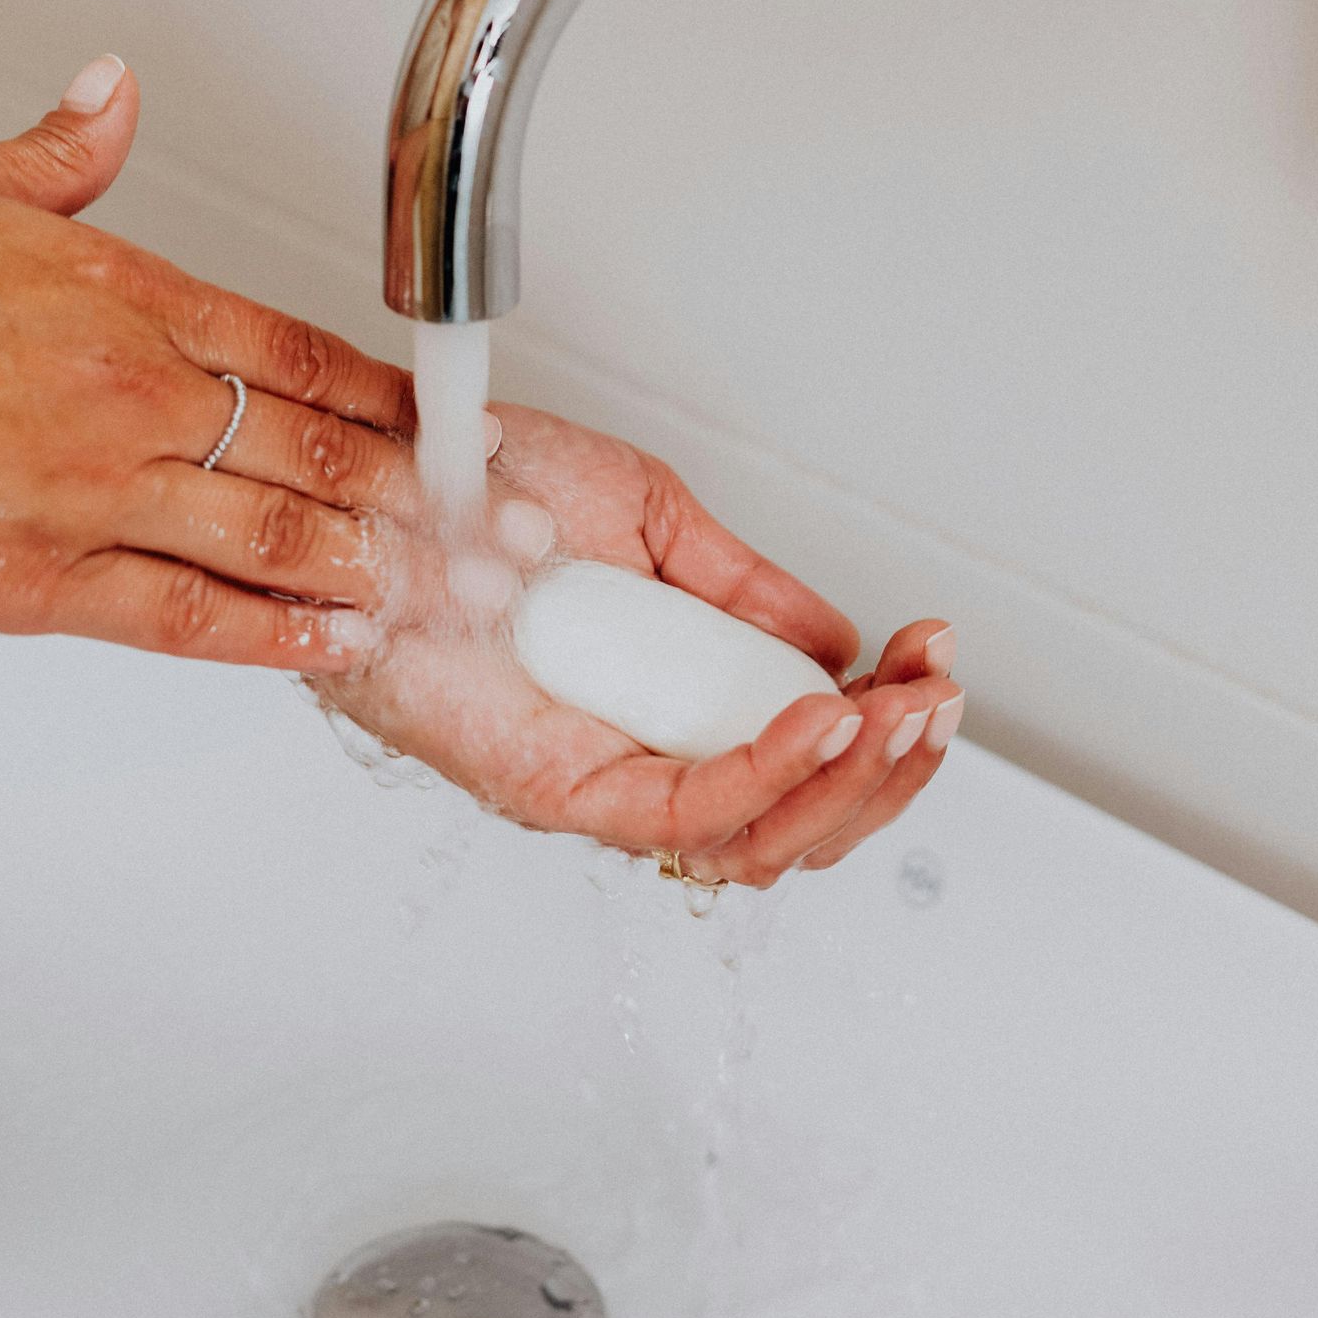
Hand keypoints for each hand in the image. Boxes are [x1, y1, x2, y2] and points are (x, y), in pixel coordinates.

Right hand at [0, 60, 419, 668]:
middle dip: (394, 491)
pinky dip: (274, 633)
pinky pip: (190, 616)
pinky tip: (329, 642)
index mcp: (123, 296)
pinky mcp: (44, 580)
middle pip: (306, 447)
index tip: (429, 422)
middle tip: (459, 523)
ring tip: (415, 589)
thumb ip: (58, 153)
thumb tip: (111, 95)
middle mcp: (132, 393)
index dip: (377, 395)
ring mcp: (97, 489)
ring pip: (271, 536)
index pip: (294, 350)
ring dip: (357, 564)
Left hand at [318, 402, 962, 885]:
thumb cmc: (480, 495)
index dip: (883, 727)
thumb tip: (831, 646)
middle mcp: (634, 760)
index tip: (933, 661)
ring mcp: (594, 784)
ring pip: (754, 842)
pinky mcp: (550, 789)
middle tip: (939, 697)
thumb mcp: (650, 521)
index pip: (797, 760)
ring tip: (903, 714)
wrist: (378, 475)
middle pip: (795, 826)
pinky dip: (767, 771)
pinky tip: (821, 719)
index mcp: (663, 707)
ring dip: (851, 782)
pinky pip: (680, 811)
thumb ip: (741, 589)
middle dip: (892, 770)